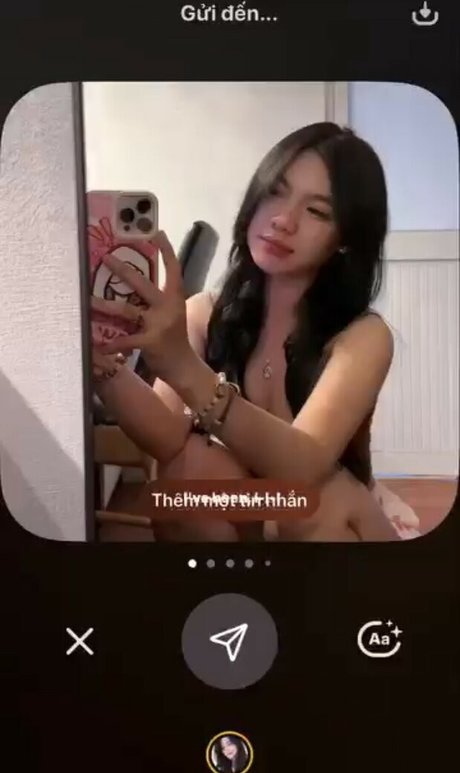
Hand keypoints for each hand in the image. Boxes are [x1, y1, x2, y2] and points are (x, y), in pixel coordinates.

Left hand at [95, 231, 192, 382]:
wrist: (184, 367)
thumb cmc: (174, 339)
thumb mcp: (171, 315)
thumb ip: (156, 301)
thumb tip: (132, 284)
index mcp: (175, 298)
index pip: (174, 269)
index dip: (166, 250)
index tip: (158, 232)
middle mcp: (168, 307)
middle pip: (142, 284)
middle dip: (122, 270)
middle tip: (105, 258)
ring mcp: (159, 324)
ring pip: (127, 310)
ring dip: (105, 306)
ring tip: (87, 301)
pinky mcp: (150, 342)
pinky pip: (125, 340)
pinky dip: (110, 344)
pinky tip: (98, 346)